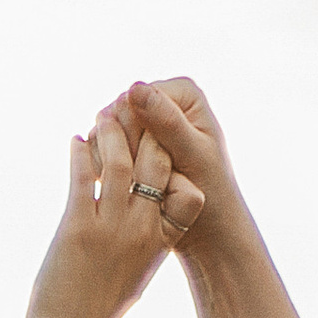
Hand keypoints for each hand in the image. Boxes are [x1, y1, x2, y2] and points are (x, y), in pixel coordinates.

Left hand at [22, 107, 203, 317]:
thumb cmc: (99, 308)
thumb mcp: (136, 272)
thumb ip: (146, 239)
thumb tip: (144, 214)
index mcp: (159, 242)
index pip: (187, 191)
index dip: (177, 159)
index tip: (164, 140)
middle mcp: (141, 232)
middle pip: (157, 164)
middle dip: (147, 131)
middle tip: (131, 110)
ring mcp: (111, 230)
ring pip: (120, 161)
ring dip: (111, 133)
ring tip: (102, 117)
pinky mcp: (78, 229)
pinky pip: (82, 176)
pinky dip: (78, 153)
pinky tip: (75, 142)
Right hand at [109, 77, 251, 269]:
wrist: (211, 228)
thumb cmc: (212, 194)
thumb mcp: (191, 156)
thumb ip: (166, 122)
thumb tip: (134, 89)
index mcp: (183, 94)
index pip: (135, 98)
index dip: (130, 132)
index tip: (139, 166)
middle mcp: (164, 101)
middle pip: (118, 113)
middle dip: (119, 146)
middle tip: (130, 180)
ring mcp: (147, 123)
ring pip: (107, 131)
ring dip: (108, 158)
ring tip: (122, 187)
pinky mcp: (134, 144)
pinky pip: (105, 148)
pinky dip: (105, 166)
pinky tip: (112, 187)